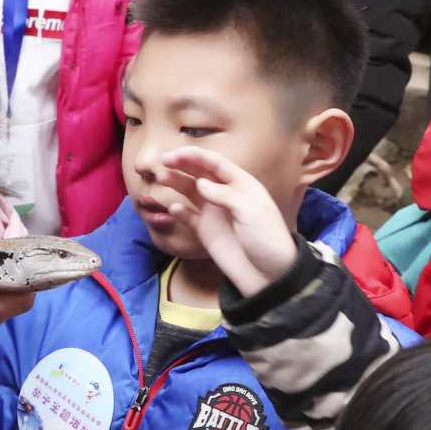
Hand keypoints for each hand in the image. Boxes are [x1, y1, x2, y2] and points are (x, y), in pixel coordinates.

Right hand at [151, 148, 299, 297]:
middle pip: (200, 173)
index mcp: (241, 184)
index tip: (176, 154)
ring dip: (176, 182)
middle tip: (162, 161)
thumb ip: (225, 195)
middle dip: (181, 164)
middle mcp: (224, 194)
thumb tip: (200, 183)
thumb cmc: (266, 238)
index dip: (195, 156)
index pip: (215, 164)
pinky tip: (173, 208)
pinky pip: (188, 216)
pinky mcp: (205, 231)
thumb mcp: (251, 212)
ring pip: (191, 191)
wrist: (268, 275)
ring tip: (161, 177)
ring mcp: (214, 212)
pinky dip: (179, 211)